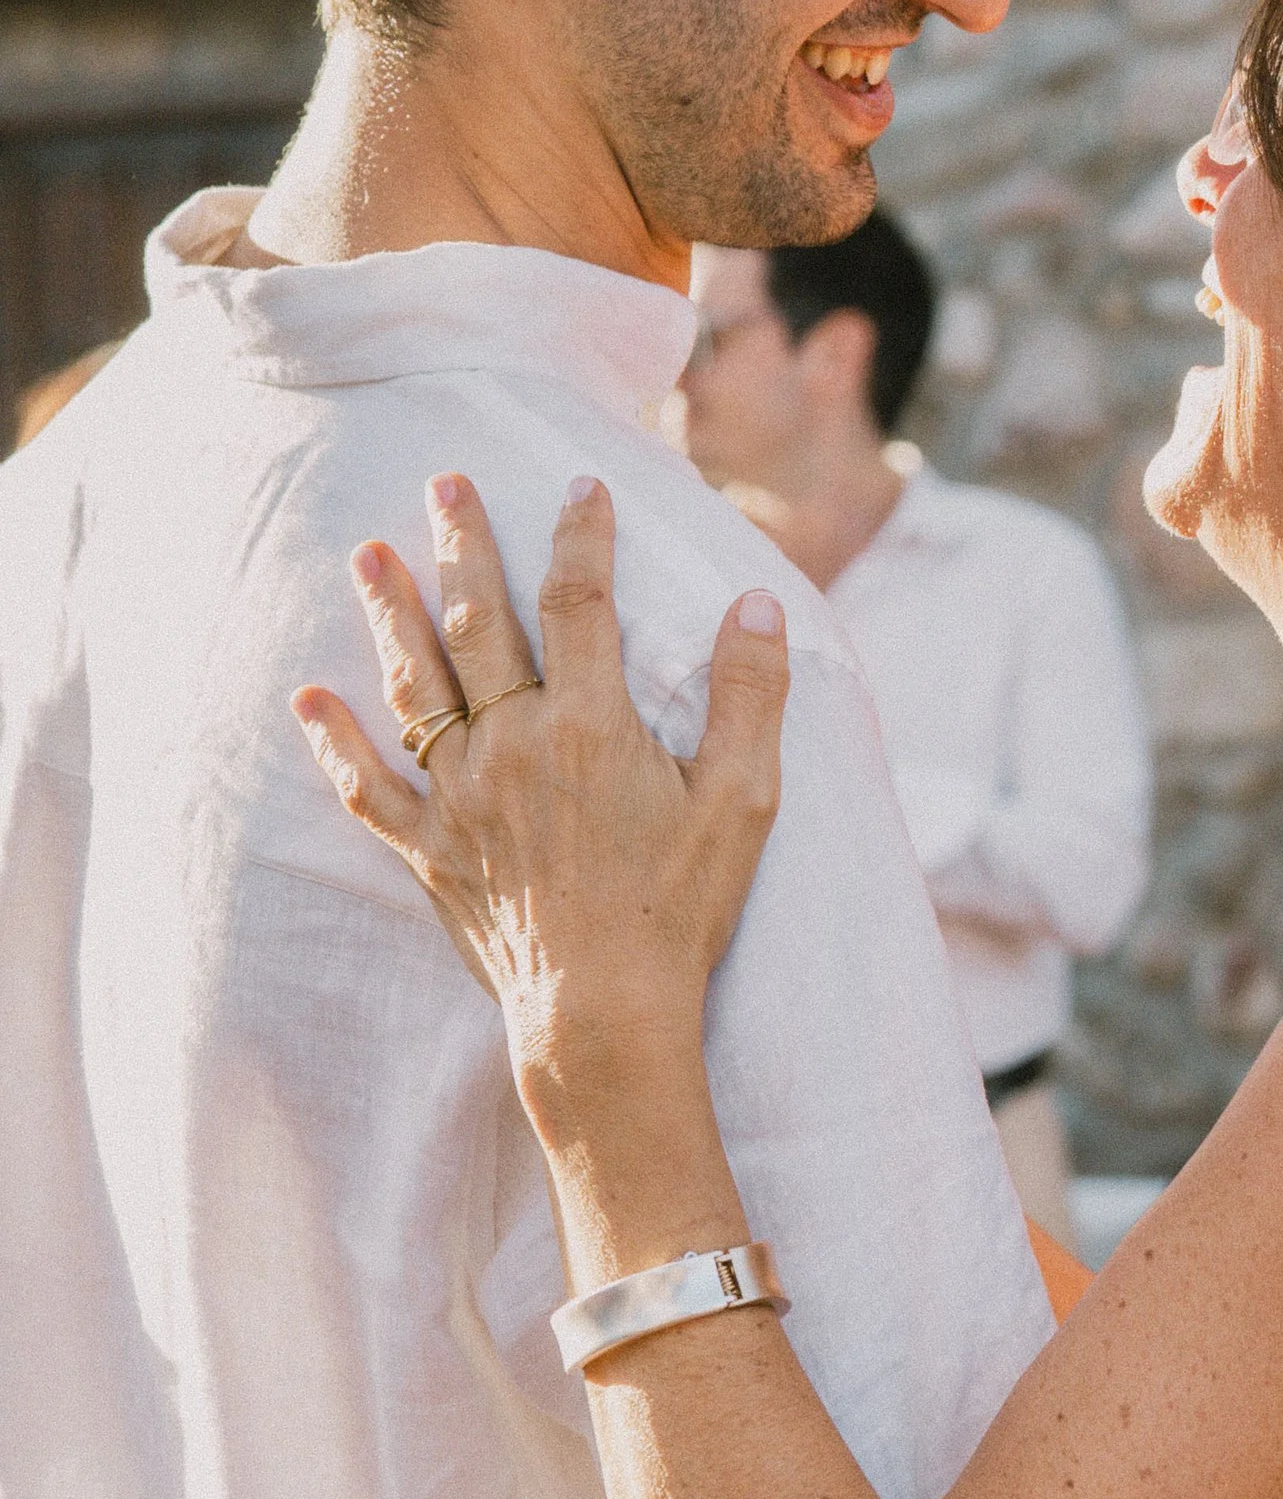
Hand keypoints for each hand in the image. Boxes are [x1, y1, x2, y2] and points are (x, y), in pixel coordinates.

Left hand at [290, 472, 789, 1111]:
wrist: (604, 1015)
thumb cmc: (679, 911)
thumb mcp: (743, 802)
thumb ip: (751, 698)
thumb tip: (756, 606)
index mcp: (589, 725)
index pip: (580, 601)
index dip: (581, 535)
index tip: (581, 485)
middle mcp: (512, 745)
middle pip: (478, 623)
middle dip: (462, 545)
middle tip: (444, 484)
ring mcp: (459, 797)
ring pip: (413, 685)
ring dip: (389, 612)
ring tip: (370, 553)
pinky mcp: (429, 850)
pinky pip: (368, 787)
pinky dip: (334, 741)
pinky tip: (309, 699)